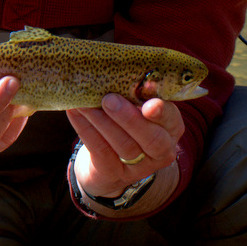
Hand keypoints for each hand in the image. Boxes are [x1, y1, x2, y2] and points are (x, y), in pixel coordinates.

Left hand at [66, 94, 184, 201]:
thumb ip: (134, 94)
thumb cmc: (126, 124)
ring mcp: (139, 167)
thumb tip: (114, 72)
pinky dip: (86, 129)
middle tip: (108, 99)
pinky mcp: (113, 174)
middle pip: (151, 138)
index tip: (149, 103)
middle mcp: (162, 150)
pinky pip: (100, 150)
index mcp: (171, 127)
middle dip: (129, 118)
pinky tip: (75, 112)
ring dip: (102, 121)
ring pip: (124, 145)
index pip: (171, 119)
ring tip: (85, 103)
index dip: (161, 112)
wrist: (107, 164)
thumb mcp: (137, 108)